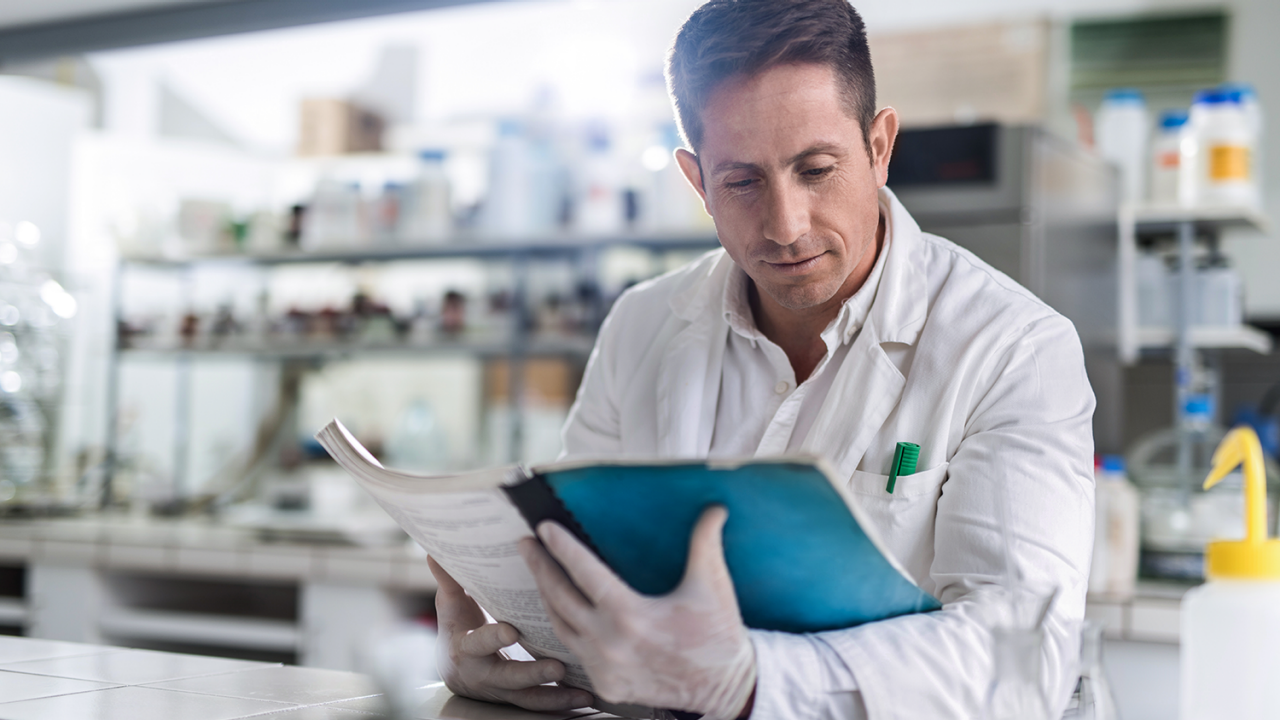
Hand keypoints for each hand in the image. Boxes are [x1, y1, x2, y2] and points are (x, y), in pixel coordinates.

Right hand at [428, 556, 592, 710]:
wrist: (456, 670)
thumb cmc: (457, 628)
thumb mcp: (450, 605)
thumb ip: (449, 580)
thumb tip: (435, 551)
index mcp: (465, 649)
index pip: (478, 644)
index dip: (493, 638)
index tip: (511, 631)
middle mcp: (483, 674)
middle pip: (508, 677)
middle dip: (533, 673)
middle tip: (557, 667)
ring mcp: (502, 689)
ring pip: (528, 697)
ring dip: (556, 696)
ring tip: (582, 692)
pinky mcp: (518, 697)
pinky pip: (540, 703)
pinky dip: (563, 701)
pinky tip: (586, 696)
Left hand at [518, 506, 755, 719]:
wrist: (726, 687)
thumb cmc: (717, 634)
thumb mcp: (711, 585)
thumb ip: (705, 543)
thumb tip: (715, 508)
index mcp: (631, 615)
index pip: (585, 573)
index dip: (562, 548)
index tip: (544, 528)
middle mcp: (610, 643)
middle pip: (560, 597)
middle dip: (539, 566)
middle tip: (526, 543)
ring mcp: (604, 668)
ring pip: (561, 626)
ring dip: (547, 597)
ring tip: (539, 573)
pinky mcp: (606, 686)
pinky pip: (574, 652)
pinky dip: (565, 629)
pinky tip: (560, 612)